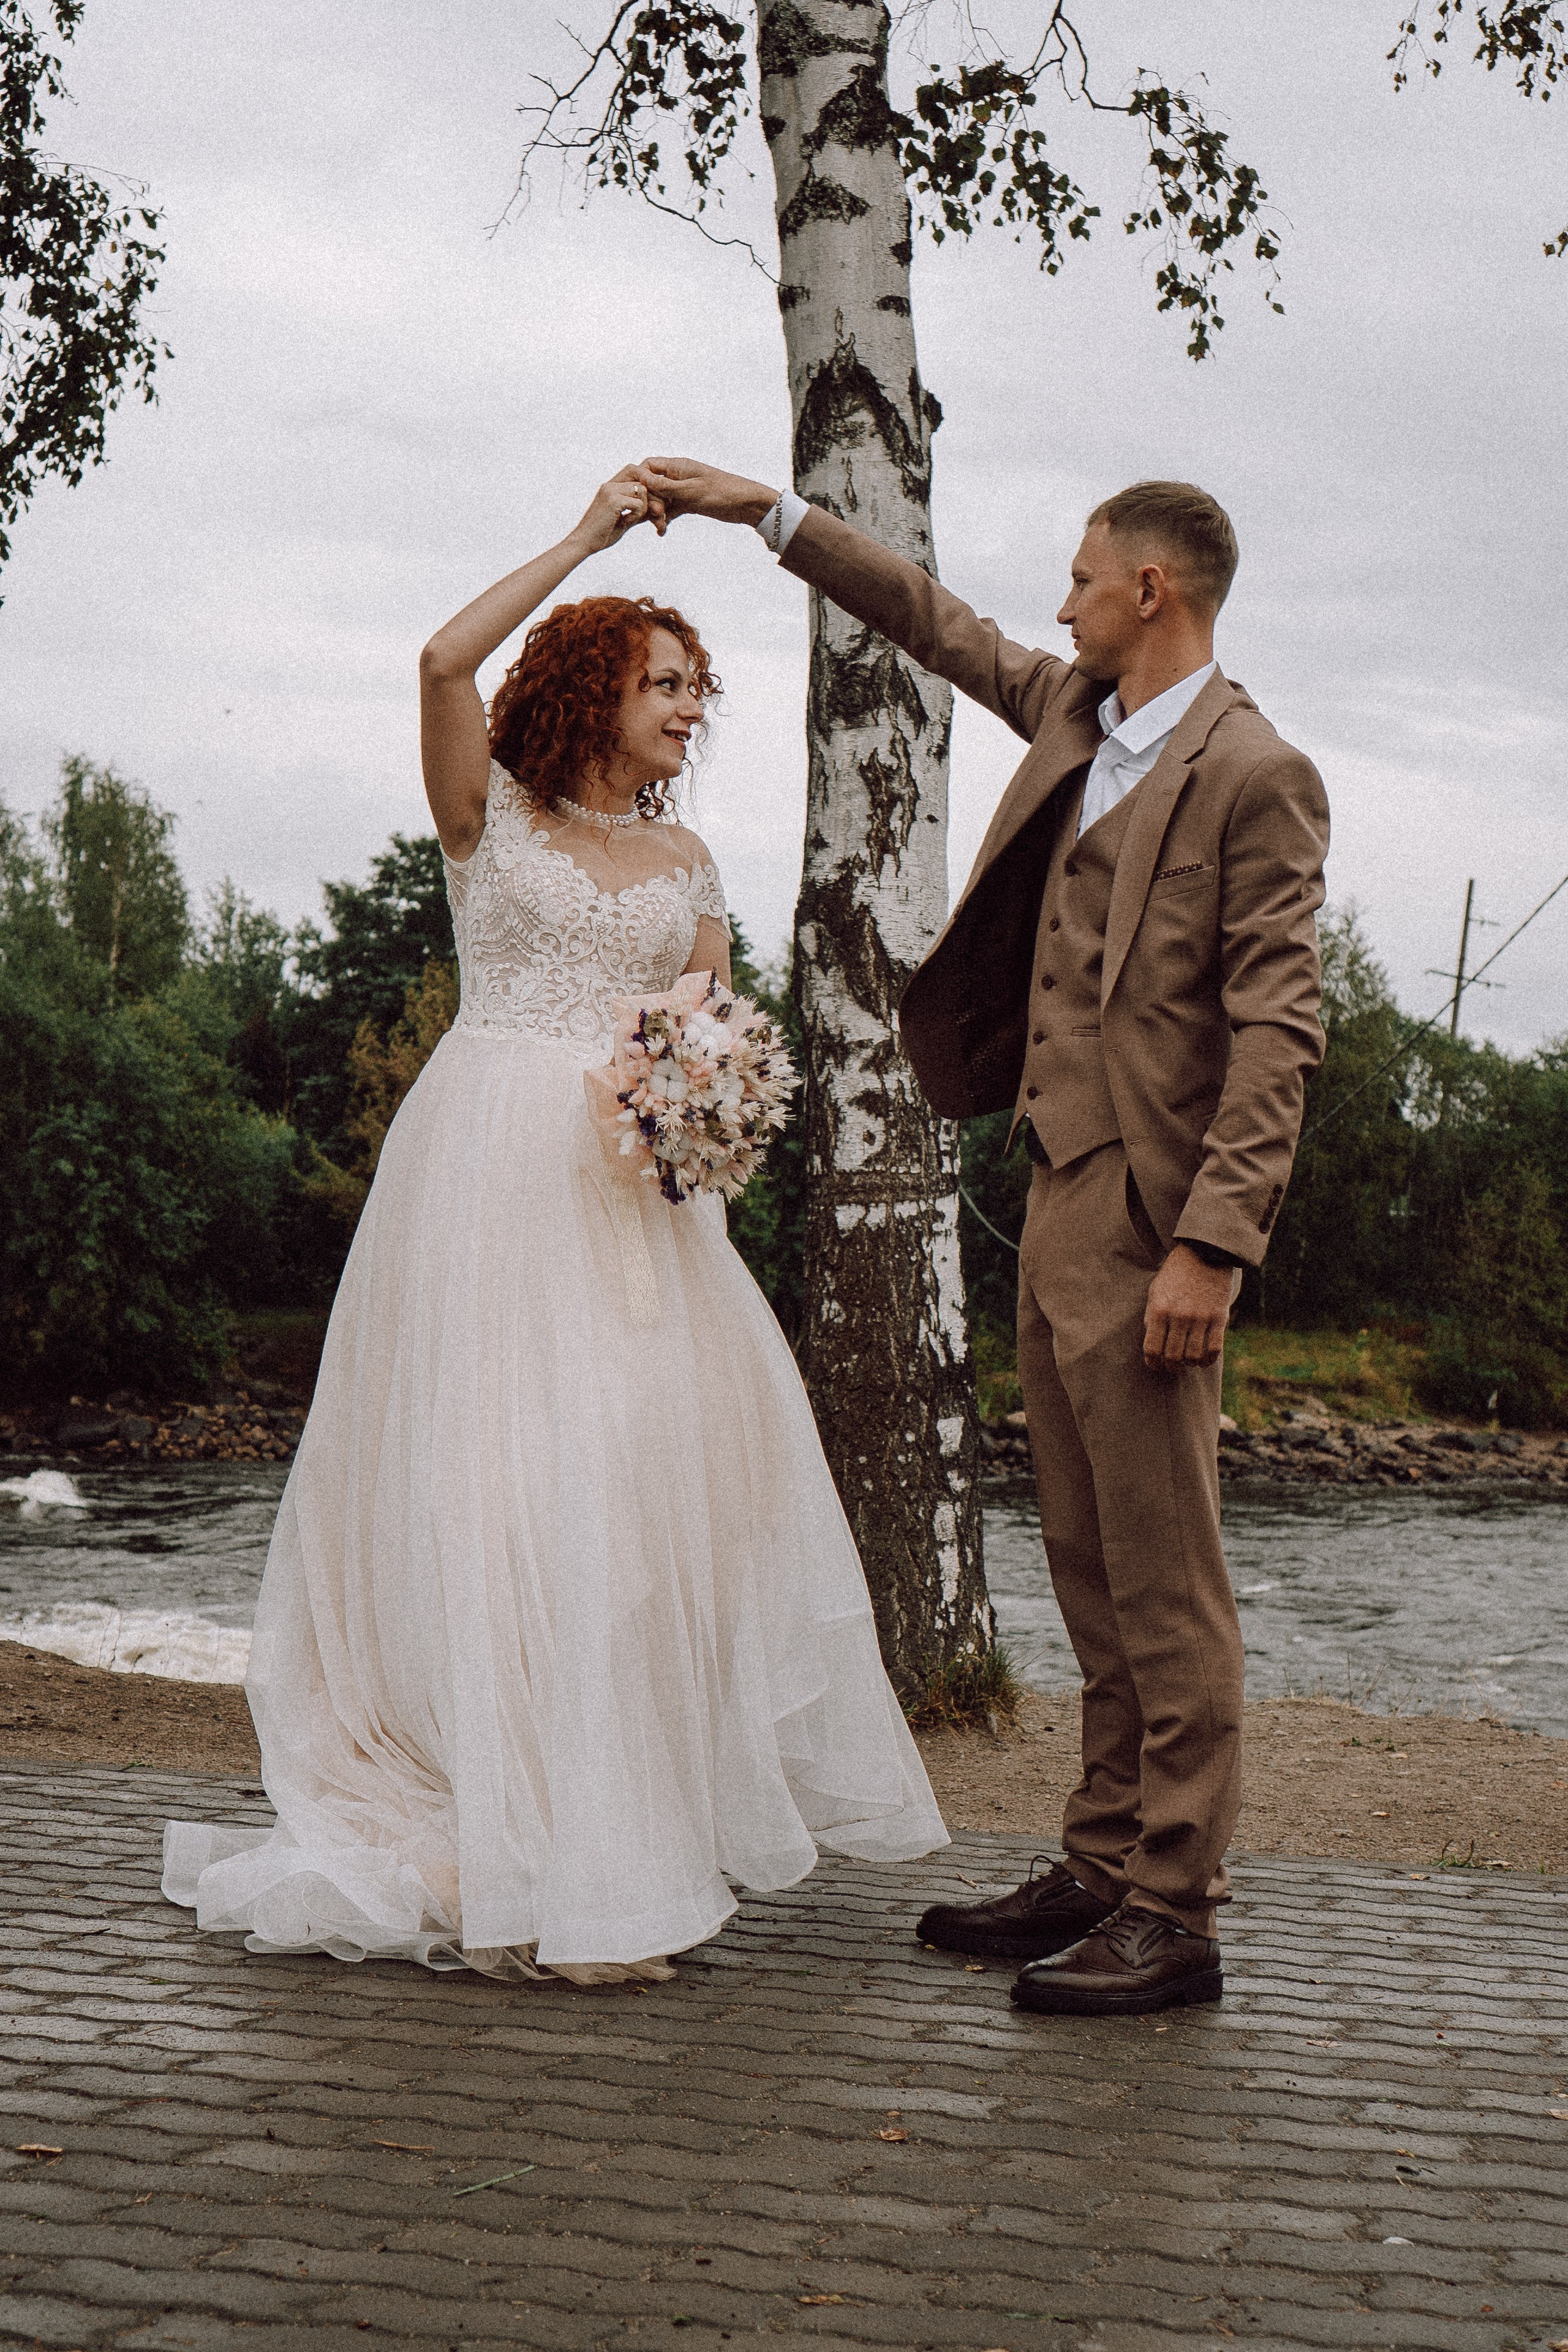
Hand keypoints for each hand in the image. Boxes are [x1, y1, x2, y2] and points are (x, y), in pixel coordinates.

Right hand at [570, 469, 663, 554]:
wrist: (584, 543)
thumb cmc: (603, 534)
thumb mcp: (625, 519)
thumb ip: (639, 511)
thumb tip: (659, 507)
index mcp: (612, 485)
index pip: (636, 470)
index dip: (648, 482)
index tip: (653, 502)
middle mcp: (611, 484)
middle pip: (643, 479)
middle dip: (653, 497)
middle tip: (655, 513)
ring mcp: (611, 490)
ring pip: (643, 490)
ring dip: (644, 508)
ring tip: (631, 520)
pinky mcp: (613, 501)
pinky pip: (638, 504)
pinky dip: (637, 516)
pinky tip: (625, 523)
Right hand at [635, 455, 778, 528]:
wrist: (747, 505)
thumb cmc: (723, 492)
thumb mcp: (691, 490)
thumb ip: (667, 486)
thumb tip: (642, 478)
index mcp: (678, 466)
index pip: (649, 466)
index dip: (640, 479)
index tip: (637, 496)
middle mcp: (678, 476)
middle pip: (653, 486)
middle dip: (650, 502)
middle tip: (655, 517)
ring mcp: (683, 491)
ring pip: (661, 501)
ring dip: (657, 514)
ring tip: (660, 529)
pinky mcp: (689, 504)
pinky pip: (671, 511)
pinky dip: (665, 520)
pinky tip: (662, 532)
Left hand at [1142, 1244, 1233, 1372]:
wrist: (1204, 1252)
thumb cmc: (1176, 1274)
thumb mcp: (1155, 1291)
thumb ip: (1151, 1317)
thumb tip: (1152, 1344)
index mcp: (1159, 1310)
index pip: (1152, 1349)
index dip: (1153, 1363)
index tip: (1156, 1365)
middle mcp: (1179, 1316)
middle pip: (1173, 1357)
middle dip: (1171, 1367)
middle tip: (1173, 1366)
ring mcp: (1200, 1318)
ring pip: (1193, 1357)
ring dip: (1189, 1364)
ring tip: (1188, 1362)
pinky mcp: (1219, 1317)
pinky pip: (1214, 1349)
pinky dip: (1208, 1360)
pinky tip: (1204, 1360)